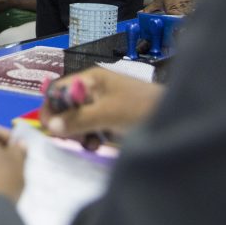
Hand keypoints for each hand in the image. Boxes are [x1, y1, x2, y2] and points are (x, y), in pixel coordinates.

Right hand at [40, 67, 163, 139]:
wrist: (176, 119)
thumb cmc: (141, 109)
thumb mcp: (107, 114)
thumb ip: (78, 120)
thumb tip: (50, 127)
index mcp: (90, 80)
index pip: (58, 90)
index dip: (50, 108)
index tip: (49, 128)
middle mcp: (92, 90)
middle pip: (65, 106)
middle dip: (64, 123)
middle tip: (72, 139)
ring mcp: (101, 106)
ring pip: (75, 120)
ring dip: (77, 133)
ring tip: (88, 143)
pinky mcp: (109, 120)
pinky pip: (89, 128)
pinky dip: (88, 138)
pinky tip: (96, 145)